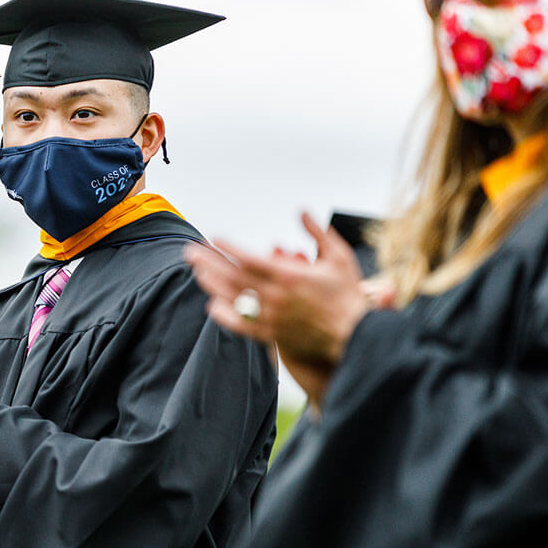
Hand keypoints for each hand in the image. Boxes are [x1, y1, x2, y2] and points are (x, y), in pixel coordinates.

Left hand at [183, 212, 368, 365]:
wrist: (357, 337)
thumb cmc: (348, 295)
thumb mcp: (339, 257)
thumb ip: (318, 233)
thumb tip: (301, 210)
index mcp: (289, 276)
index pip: (249, 259)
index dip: (228, 248)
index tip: (213, 237)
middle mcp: (276, 297)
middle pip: (233, 277)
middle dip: (209, 262)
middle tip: (190, 251)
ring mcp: (272, 318)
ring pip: (233, 299)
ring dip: (212, 284)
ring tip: (198, 272)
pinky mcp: (272, 336)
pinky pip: (241, 326)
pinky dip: (225, 315)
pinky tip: (212, 305)